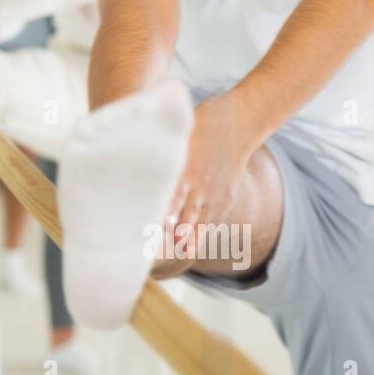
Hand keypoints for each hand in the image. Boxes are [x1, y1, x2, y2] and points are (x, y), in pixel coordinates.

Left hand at [151, 93, 256, 277]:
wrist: (238, 122)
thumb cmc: (201, 123)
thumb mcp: (180, 133)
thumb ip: (163, 150)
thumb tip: (135, 151)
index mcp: (187, 167)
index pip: (173, 195)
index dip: (165, 212)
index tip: (156, 226)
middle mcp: (202, 182)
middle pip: (188, 211)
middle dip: (177, 230)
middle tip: (166, 247)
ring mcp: (216, 190)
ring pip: (203, 218)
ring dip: (193, 236)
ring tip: (184, 252)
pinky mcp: (226, 194)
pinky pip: (215, 216)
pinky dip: (206, 230)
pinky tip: (196, 243)